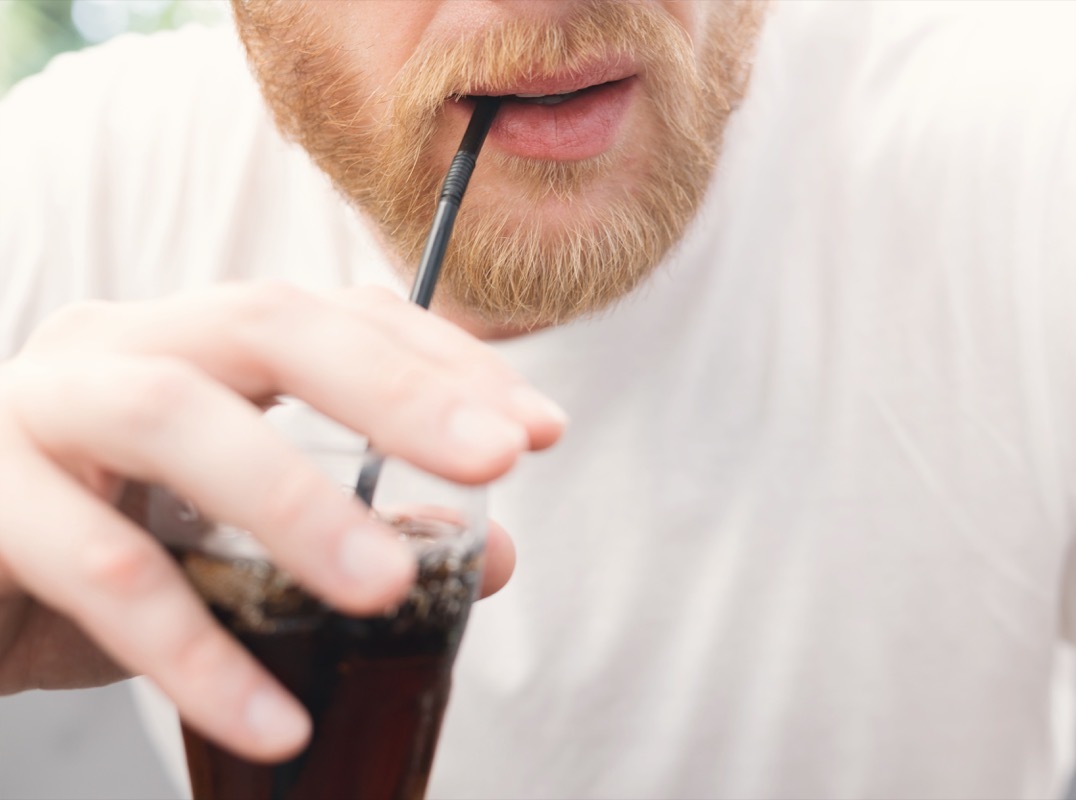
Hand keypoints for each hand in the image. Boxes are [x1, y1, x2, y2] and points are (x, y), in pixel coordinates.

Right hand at [0, 284, 563, 761]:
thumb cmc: (88, 550)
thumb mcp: (231, 544)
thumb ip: (354, 537)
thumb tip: (489, 554)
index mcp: (190, 345)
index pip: (333, 317)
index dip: (441, 363)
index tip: (538, 427)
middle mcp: (116, 347)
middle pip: (264, 323)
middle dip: (391, 388)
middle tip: (496, 459)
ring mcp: (37, 409)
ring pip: (173, 415)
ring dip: (295, 500)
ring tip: (388, 589)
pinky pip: (97, 566)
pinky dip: (193, 649)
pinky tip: (273, 718)